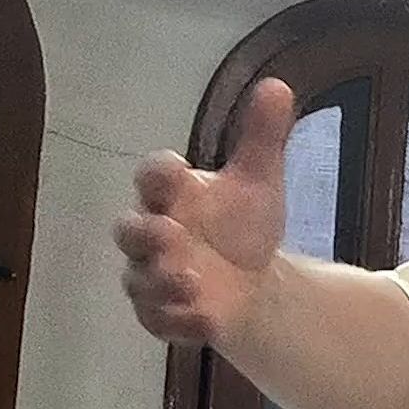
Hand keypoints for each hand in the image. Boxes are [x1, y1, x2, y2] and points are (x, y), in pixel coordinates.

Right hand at [116, 78, 294, 346]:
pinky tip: (205, 322)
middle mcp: (154, 234)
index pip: (153, 176)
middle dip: (145, 233)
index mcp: (173, 195)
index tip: (176, 168)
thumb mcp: (258, 179)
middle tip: (173, 234)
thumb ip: (262, 137)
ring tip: (192, 281)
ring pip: (140, 280)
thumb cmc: (241, 223)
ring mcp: (154, 277)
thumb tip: (278, 86)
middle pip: (129, 230)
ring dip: (161, 281)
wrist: (252, 280)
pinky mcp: (166, 315)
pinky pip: (160, 322)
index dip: (159, 173)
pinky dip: (179, 322)